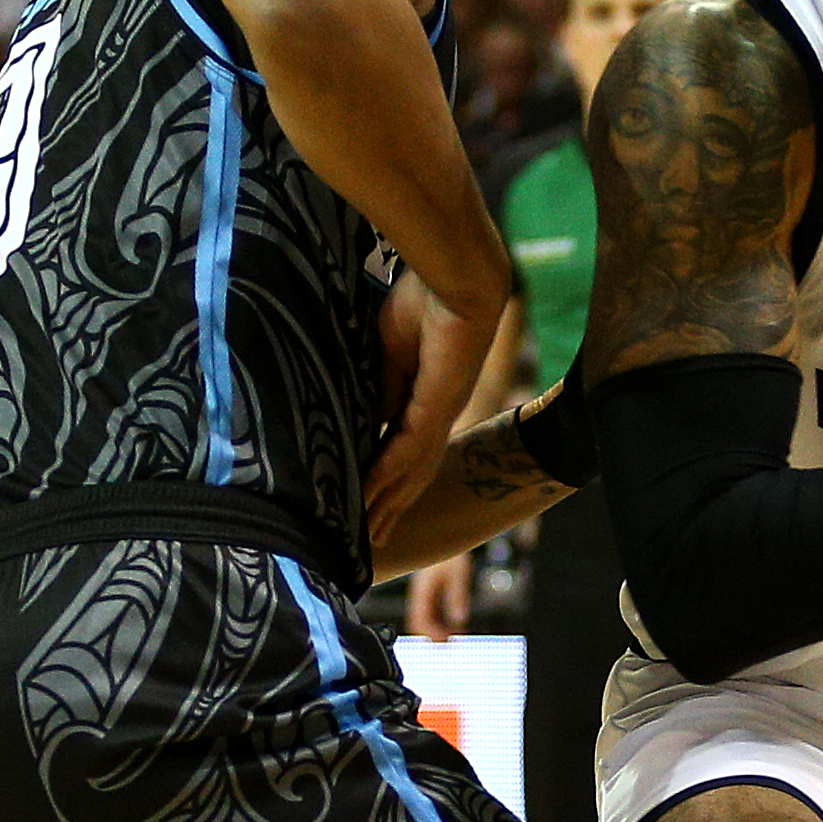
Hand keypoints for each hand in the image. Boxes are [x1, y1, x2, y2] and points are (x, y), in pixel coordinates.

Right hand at [366, 273, 486, 547]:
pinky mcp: (439, 403)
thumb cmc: (424, 304)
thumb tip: (368, 422)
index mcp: (427, 401)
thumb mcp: (390, 354)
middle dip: (392, 508)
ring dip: (390, 504)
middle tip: (372, 541)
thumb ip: (382, 388)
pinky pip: (409, 447)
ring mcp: (441, 412)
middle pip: (413, 474)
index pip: (403, 453)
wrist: (456, 280)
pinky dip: (389, 473)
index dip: (385, 482)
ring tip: (371, 535)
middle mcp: (438, 414)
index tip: (366, 505)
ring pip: (413, 471)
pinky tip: (372, 495)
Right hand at [404, 556, 470, 640]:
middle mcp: (419, 591)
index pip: (420, 618)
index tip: (443, 643)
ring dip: (435, 628)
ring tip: (449, 639)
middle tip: (445, 647)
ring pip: (424, 616)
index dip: (430, 633)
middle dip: (430, 635)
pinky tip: (451, 624)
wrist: (444, 532)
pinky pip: (429, 609)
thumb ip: (457, 597)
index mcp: (422, 589)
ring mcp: (423, 590)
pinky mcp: (428, 587)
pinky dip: (438, 619)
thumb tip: (459, 620)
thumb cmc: (450, 550)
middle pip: (419, 620)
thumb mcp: (458, 574)